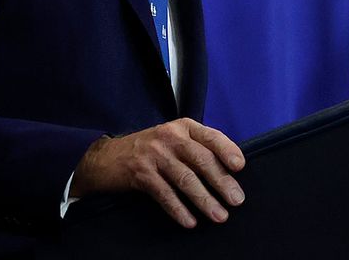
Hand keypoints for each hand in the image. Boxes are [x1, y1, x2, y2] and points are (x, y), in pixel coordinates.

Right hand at [70, 118, 245, 227]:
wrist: (108, 157)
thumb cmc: (150, 149)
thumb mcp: (173, 139)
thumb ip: (197, 147)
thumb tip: (228, 170)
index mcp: (183, 126)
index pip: (210, 136)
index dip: (227, 150)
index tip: (240, 167)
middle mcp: (169, 137)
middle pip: (201, 159)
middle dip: (221, 181)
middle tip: (236, 200)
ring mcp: (154, 155)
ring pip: (185, 179)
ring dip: (204, 200)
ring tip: (219, 215)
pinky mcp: (141, 174)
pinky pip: (164, 194)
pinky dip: (179, 209)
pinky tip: (190, 221)